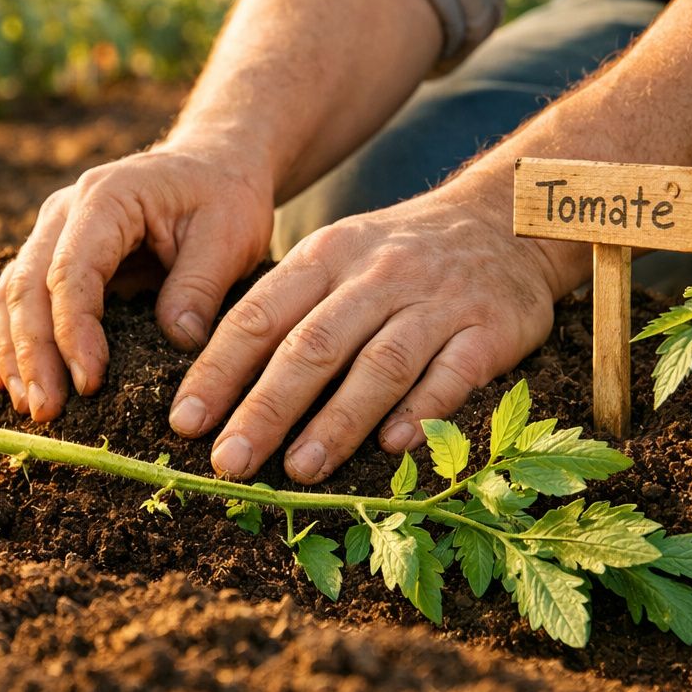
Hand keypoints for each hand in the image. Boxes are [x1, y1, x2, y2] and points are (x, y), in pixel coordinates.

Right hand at [0, 144, 274, 420]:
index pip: (72, 271)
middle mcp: (64, 211)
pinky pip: (14, 298)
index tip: (88, 383)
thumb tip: (177, 341)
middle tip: (45, 411)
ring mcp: (51, 232)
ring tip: (27, 406)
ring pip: (10, 294)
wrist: (211, 166)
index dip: (73, 331)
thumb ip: (200, 285)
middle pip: (27, 286)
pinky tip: (6, 380)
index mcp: (106, 198)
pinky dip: (6, 339)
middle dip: (33, 354)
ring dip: (13, 353)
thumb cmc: (222, 197)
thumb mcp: (229, 233)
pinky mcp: (51, 255)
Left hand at [168, 187, 561, 482]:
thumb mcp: (334, 259)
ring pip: (379, 364)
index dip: (219, 371)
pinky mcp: (490, 328)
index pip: (259, 316)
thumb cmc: (395, 258)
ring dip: (337, 421)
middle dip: (265, 408)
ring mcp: (436, 301)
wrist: (505, 220)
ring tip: (299, 471)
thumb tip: (212, 390)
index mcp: (324, 256)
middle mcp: (376, 275)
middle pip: (312, 345)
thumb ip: (282, 313)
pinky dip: (422, 410)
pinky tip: (393, 447)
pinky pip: (452, 373)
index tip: (186, 423)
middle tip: (230, 461)